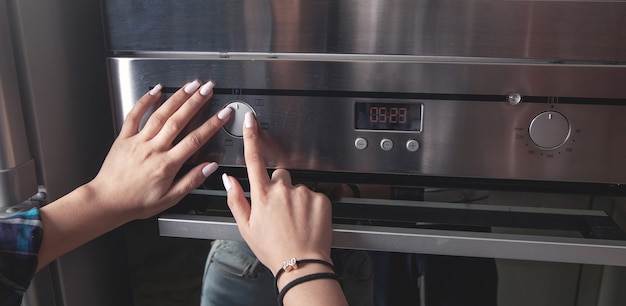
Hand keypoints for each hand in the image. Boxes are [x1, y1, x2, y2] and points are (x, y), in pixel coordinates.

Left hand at [86, 80, 231, 219]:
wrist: (107, 202)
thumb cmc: (137, 202)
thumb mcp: (170, 198)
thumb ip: (192, 180)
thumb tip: (210, 166)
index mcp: (167, 165)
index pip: (195, 139)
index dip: (212, 124)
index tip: (223, 114)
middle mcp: (153, 149)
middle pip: (178, 120)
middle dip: (196, 102)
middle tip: (208, 88)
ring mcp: (138, 141)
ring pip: (160, 114)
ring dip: (177, 97)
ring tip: (191, 85)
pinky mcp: (124, 138)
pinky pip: (135, 115)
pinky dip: (145, 100)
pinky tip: (156, 90)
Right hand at [224, 112, 332, 274]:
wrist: (301, 265)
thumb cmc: (273, 250)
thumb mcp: (246, 228)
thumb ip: (235, 199)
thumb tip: (228, 179)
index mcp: (262, 196)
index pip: (254, 160)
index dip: (252, 137)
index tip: (250, 120)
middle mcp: (282, 190)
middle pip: (279, 175)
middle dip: (279, 187)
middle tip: (280, 210)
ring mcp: (303, 193)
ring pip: (297, 187)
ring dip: (295, 198)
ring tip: (295, 220)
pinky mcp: (321, 198)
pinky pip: (314, 195)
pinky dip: (311, 205)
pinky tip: (307, 221)